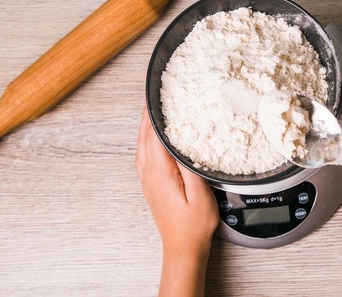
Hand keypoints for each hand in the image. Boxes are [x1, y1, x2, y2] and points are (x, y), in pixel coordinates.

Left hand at [136, 107, 218, 296]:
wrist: (182, 247)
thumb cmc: (194, 224)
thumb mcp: (200, 193)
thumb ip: (189, 166)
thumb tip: (181, 142)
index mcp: (160, 172)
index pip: (153, 134)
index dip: (154, 112)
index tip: (157, 95)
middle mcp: (148, 173)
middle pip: (144, 136)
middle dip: (149, 114)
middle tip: (156, 95)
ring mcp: (147, 179)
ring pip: (142, 144)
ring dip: (146, 125)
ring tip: (155, 109)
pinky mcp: (150, 184)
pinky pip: (144, 154)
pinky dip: (147, 139)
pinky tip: (155, 136)